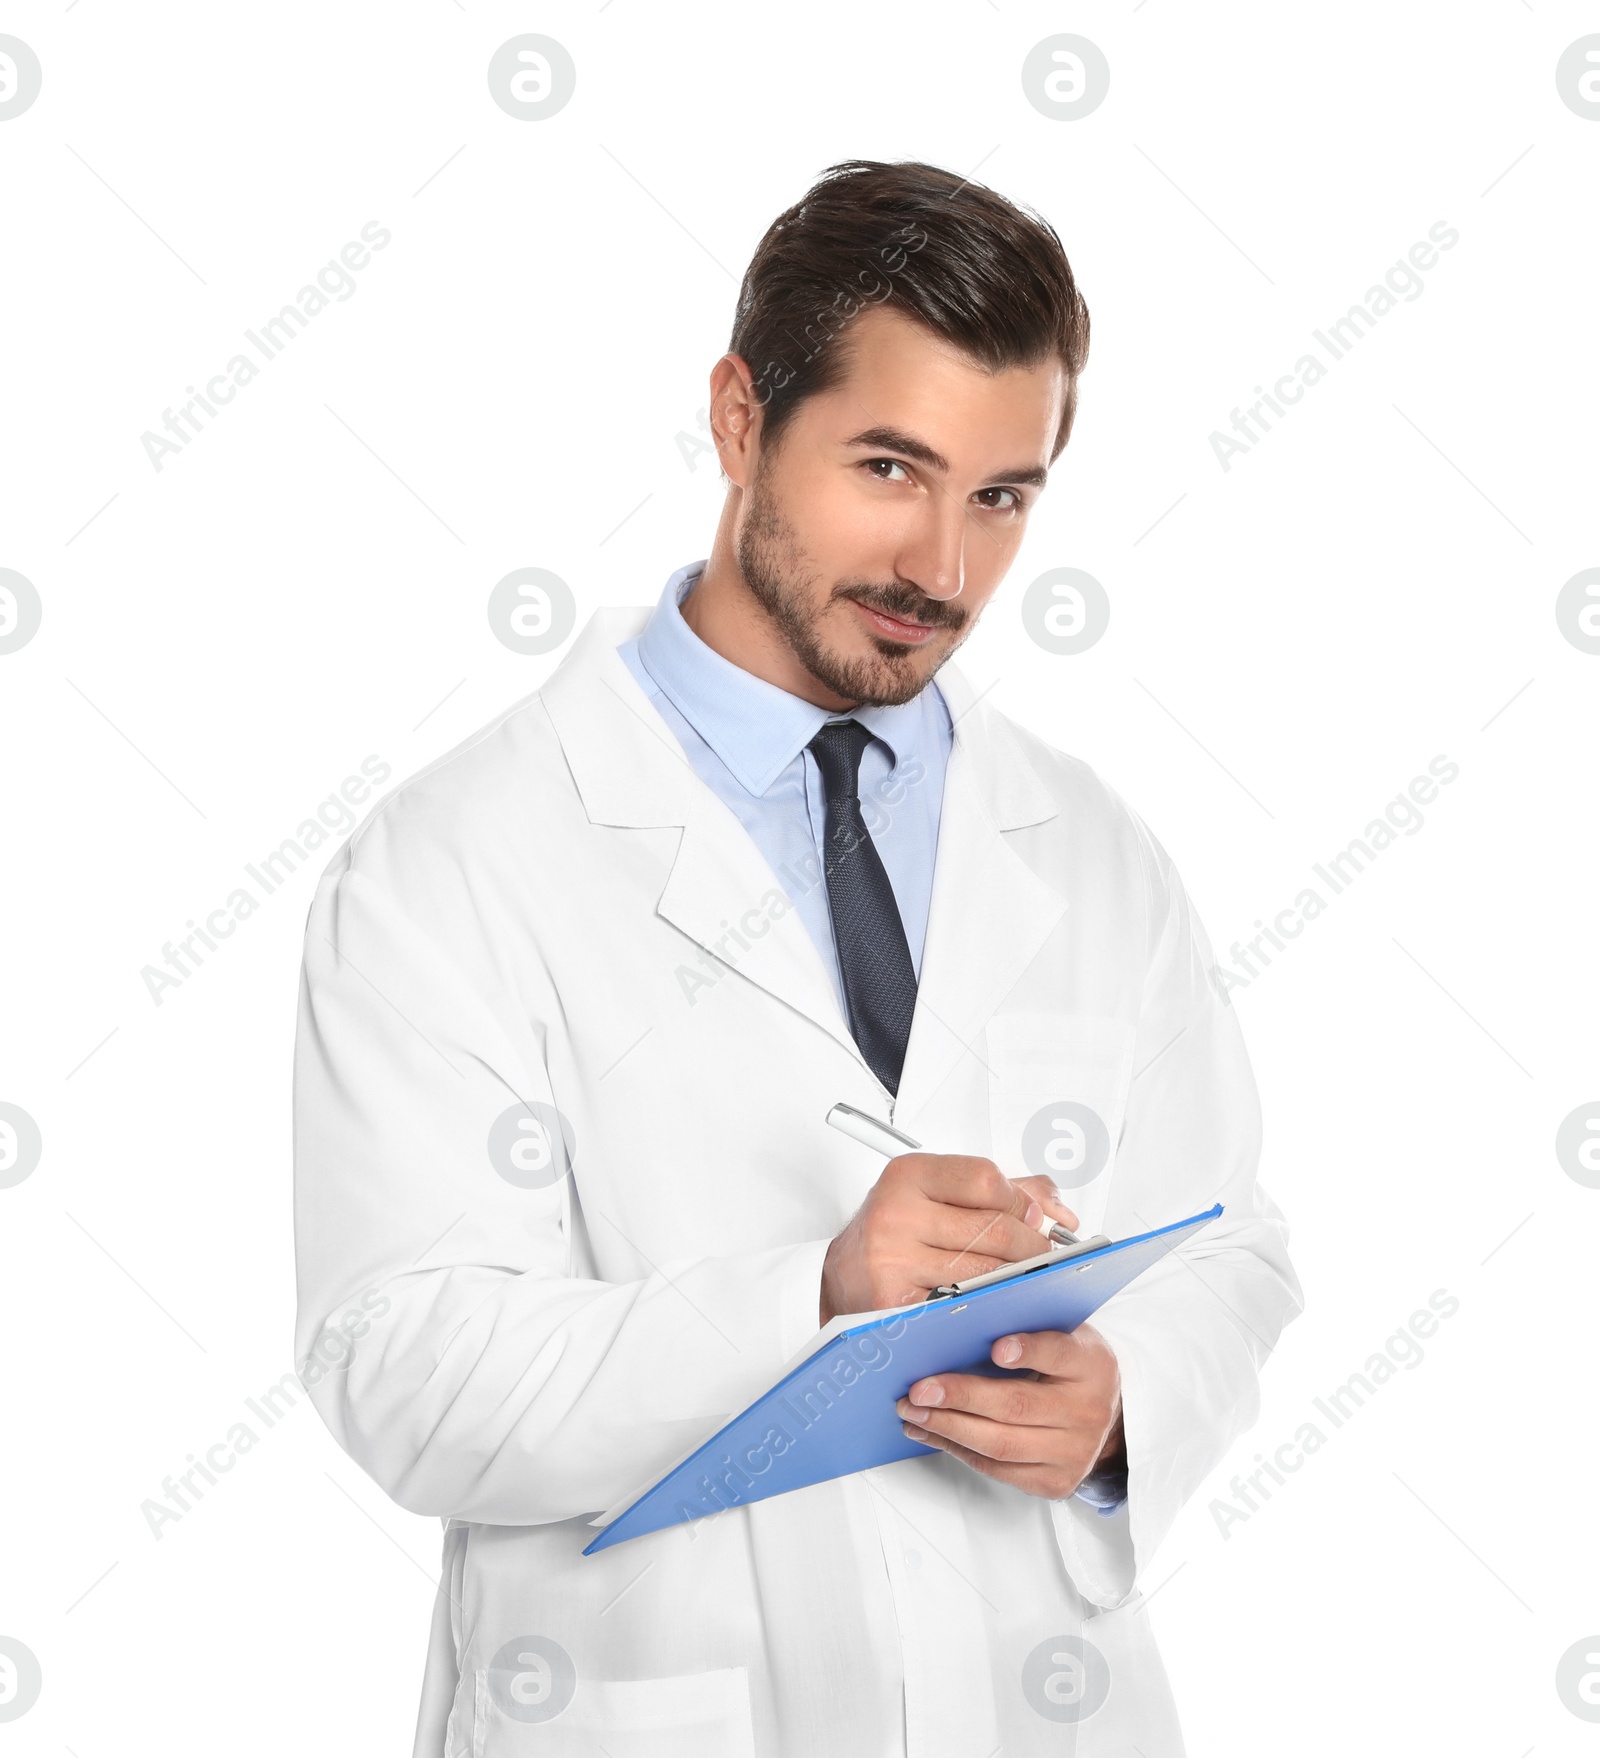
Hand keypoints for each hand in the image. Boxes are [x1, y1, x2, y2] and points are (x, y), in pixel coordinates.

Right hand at [820, 1154, 1078, 1323]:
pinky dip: (986, 1306)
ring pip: (985, 1271)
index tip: (1033, 1217)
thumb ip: (1002, 1191)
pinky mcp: (895, 1301)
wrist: (843, 1276)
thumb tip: (1060, 1213)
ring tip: (1022, 1279)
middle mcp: (897, 1212)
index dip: (1022, 1202)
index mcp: (909, 1175)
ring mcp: (894, 1258)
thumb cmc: (896, 1231)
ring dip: (1015, 1279)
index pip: (987, 1180)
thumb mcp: (938, 1192)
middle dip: (1033, 1246)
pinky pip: (962, 1305)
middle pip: (994, 1229)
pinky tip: (994, 1302)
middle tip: (1043, 1256)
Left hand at [894, 1321, 1123, 1500]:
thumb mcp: (1063, 1336)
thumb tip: (960, 1324)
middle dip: (961, 1397)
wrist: (1109, 1420)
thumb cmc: (1070, 1369)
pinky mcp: (1054, 1482)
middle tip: (920, 1389)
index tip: (996, 1348)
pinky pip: (997, 1469)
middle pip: (1017, 1405)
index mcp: (1090, 1365)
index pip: (1059, 1353)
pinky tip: (931, 1432)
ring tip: (913, 1413)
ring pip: (1001, 1444)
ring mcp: (1072, 1453)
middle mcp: (1087, 1411)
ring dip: (948, 1428)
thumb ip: (1026, 1328)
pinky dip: (958, 1449)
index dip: (1028, 1350)